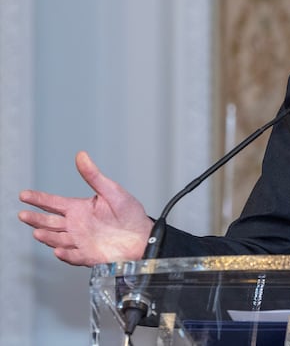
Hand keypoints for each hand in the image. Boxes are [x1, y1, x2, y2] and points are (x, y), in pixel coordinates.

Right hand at [18, 151, 152, 266]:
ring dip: (48, 237)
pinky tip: (59, 250)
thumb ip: (94, 176)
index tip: (24, 195)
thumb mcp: (112, 191)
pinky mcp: (88, 255)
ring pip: (58, 239)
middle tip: (24, 214)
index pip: (53, 203)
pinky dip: (66, 254)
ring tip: (39, 232)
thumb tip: (82, 156)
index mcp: (80, 209)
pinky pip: (74, 256)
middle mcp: (76, 225)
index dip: (38, 199)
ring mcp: (81, 241)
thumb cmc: (130, 214)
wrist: (143, 237)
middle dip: (36, 218)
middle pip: (50, 223)